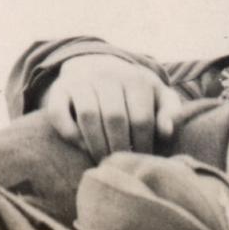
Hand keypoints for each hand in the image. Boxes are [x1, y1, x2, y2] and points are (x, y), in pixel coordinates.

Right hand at [35, 54, 185, 158]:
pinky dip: (69, 133)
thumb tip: (167, 132)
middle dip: (119, 148)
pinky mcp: (59, 88)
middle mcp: (107, 75)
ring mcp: (81, 80)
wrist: (96, 64)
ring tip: (103, 160)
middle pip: (115, 119)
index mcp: (135, 79)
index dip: (142, 145)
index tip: (141, 159)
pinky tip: (81, 145)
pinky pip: (59, 113)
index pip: (141, 119)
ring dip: (96, 145)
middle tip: (121, 165)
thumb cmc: (133, 91)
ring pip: (88, 116)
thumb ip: (170, 111)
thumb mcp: (157, 95)